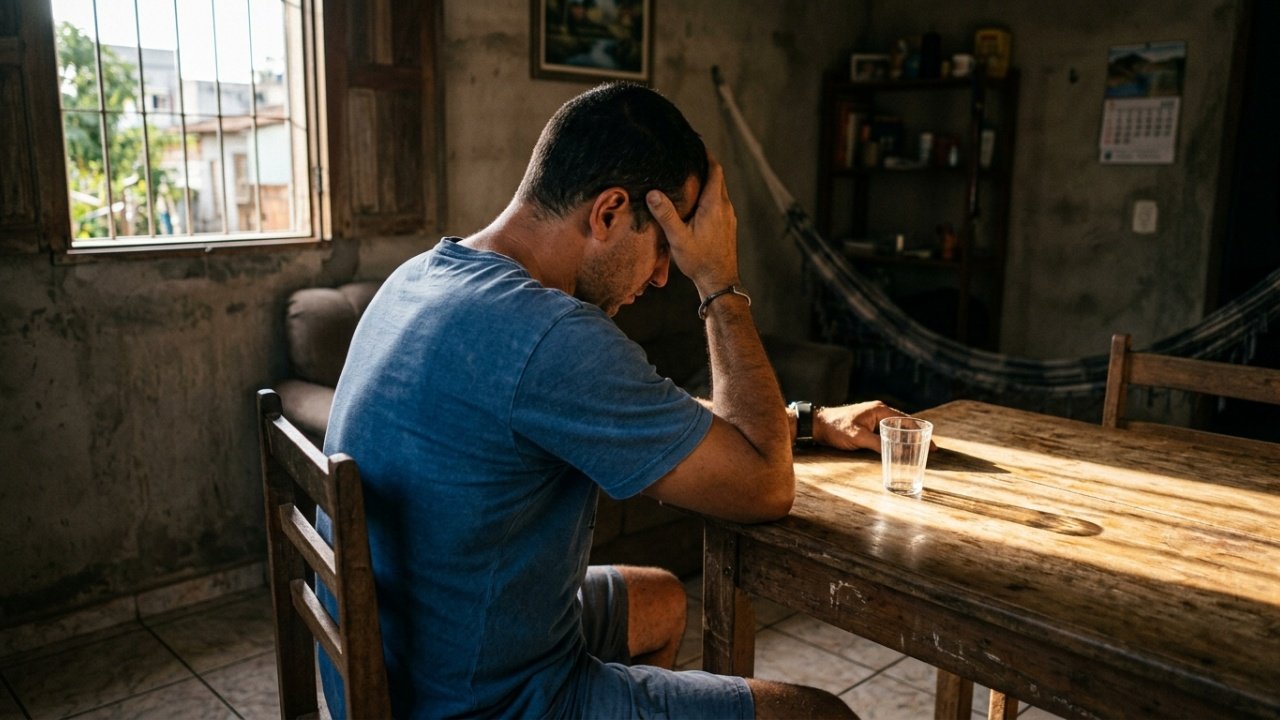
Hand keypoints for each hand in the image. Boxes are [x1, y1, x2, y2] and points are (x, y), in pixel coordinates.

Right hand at [645, 153, 738, 293]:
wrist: (719, 281)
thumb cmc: (699, 260)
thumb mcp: (678, 238)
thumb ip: (666, 215)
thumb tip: (653, 193)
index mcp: (714, 205)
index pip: (715, 171)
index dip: (707, 156)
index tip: (697, 145)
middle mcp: (725, 207)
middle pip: (718, 178)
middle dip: (706, 166)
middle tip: (691, 158)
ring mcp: (729, 217)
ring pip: (720, 191)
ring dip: (709, 182)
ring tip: (692, 178)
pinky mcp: (728, 226)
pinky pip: (720, 203)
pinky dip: (711, 196)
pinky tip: (698, 203)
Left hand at [814, 401, 926, 452]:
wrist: (817, 425)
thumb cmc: (836, 428)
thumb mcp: (858, 437)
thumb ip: (877, 444)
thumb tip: (897, 453)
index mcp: (880, 410)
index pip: (907, 420)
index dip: (921, 432)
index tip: (933, 444)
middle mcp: (879, 411)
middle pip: (905, 424)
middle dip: (918, 436)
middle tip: (932, 449)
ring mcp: (874, 417)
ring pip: (897, 428)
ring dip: (908, 438)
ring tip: (921, 451)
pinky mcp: (868, 425)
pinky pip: (888, 432)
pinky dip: (897, 439)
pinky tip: (902, 449)